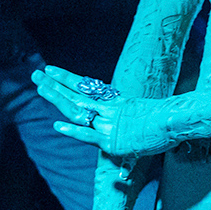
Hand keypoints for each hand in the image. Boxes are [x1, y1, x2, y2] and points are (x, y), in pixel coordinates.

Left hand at [35, 65, 175, 156]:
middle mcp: (108, 109)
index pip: (85, 86)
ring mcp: (108, 123)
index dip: (67, 78)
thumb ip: (128, 115)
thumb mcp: (142, 112)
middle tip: (36, 74)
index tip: (50, 69)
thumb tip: (121, 111)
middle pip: (76, 94)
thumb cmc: (164, 119)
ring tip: (39, 86)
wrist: (174, 123)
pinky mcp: (111, 140)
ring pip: (78, 109)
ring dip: (57, 98)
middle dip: (54, 85)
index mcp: (115, 101)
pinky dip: (73, 131)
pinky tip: (56, 125)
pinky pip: (88, 135)